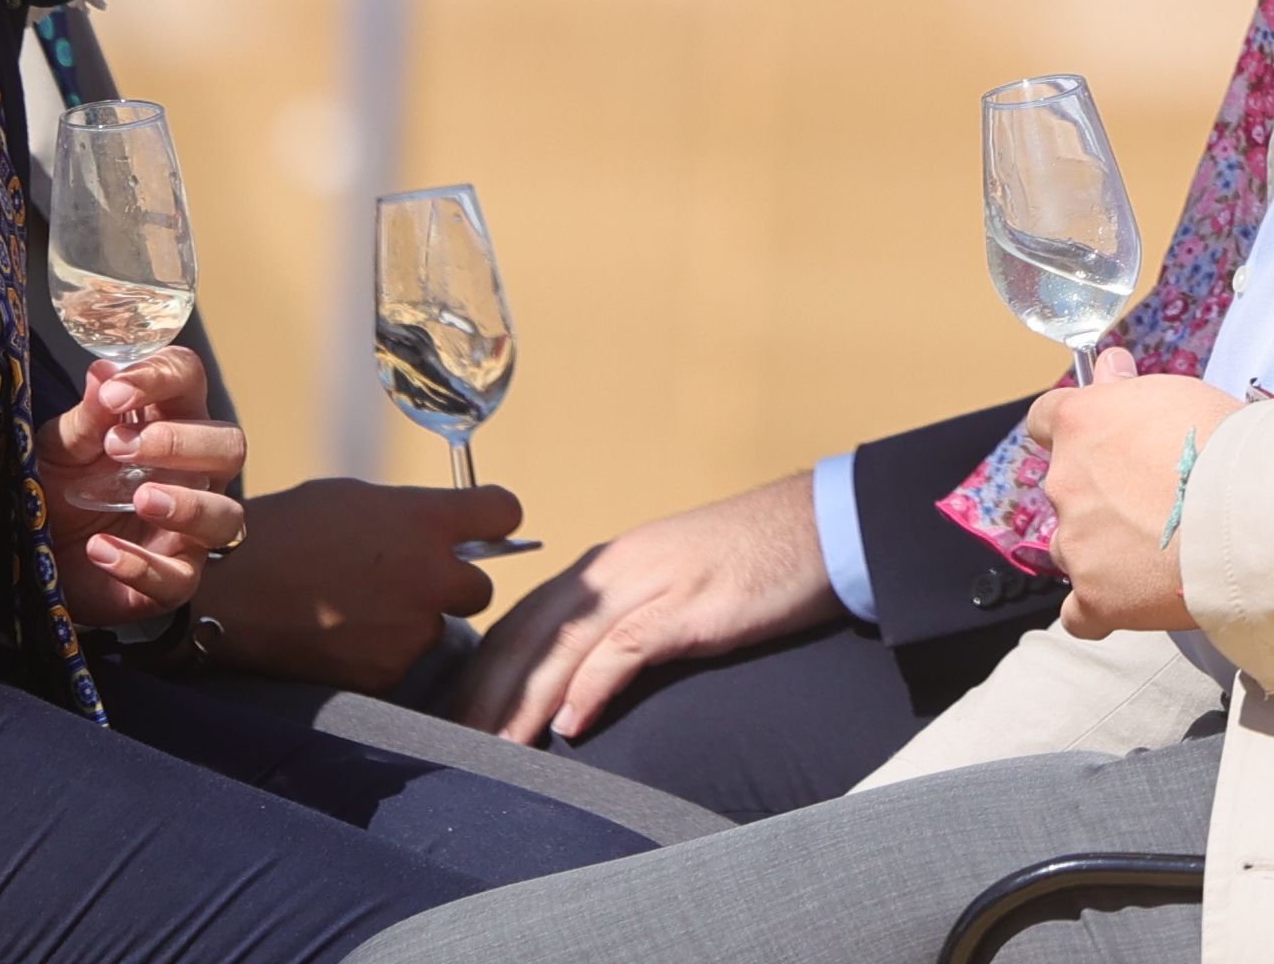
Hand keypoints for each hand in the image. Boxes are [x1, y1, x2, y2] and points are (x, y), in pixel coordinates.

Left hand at [40, 349, 243, 629]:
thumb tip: (103, 371)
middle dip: (183, 442)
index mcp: (168, 423)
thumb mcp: (58, 449)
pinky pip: (176, 579)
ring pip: (226, 516)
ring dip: (188, 505)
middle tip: (123, 446)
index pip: (187, 382)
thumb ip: (85, 417)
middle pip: (229, 446)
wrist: (35, 559)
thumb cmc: (58, 490)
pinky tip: (99, 550)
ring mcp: (188, 530)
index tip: (115, 390)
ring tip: (142, 498)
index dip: (160, 378)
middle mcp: (193, 474)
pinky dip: (139, 565)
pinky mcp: (171, 581)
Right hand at [188, 478, 525, 691]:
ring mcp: (412, 629)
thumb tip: (433, 533)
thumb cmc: (282, 531)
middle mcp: (433, 575)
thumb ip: (407, 517)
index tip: (483, 527)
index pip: (505, 512)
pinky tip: (339, 639)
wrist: (225, 592)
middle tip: (406, 583)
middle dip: (450, 585)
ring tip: (354, 611)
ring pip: (435, 628)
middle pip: (481, 586)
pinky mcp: (387, 672)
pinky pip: (400, 662)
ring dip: (410, 622)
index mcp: (427, 520)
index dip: (494, 520)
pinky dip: (379, 654)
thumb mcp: (353, 500)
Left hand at [448, 471, 836, 747]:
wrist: (823, 525)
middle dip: (484, 693)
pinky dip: (593, 686)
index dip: (481, 673)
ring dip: (523, 700)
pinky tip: (572, 725)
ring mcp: (651, 583)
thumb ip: (620, 627)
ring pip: (563, 644)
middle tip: (450, 746)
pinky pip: (627, 648)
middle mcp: (614, 569)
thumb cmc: (750, 560)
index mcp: (604, 566)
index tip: (452, 721)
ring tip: (495, 749)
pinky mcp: (689, 604)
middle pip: (527, 634)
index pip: (521, 622)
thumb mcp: (669, 587)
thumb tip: (576, 689)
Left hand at [1028, 347, 1241, 635]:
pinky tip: (1134, 600)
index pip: (1046, 420)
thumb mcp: (1178, 395)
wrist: (1253, 512)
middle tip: (1157, 500)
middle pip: (1067, 490)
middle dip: (1102, 495)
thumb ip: (1130, 389)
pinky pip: (1080, 614)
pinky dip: (1102, 608)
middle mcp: (1066, 481)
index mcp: (1081, 424)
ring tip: (1161, 551)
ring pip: (1074, 548)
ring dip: (1104, 549)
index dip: (1072, 432)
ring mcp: (1077, 543)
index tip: (1096, 441)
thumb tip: (1109, 367)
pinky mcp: (1096, 597)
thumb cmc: (1225, 445)